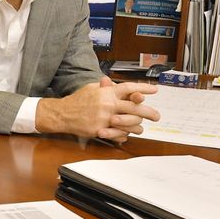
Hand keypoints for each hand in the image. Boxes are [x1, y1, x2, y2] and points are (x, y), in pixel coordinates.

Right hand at [36, 77, 159, 141]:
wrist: (62, 114)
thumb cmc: (77, 100)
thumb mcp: (92, 89)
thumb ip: (106, 87)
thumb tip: (115, 83)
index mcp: (107, 93)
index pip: (129, 88)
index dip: (143, 88)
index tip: (154, 90)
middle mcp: (108, 104)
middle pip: (135, 107)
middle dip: (149, 112)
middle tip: (157, 116)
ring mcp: (105, 118)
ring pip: (130, 123)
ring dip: (138, 126)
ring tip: (141, 128)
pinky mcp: (100, 129)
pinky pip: (118, 134)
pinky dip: (125, 135)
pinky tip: (127, 135)